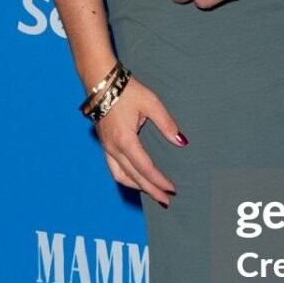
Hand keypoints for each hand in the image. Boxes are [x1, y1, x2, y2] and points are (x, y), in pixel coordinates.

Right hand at [93, 76, 184, 207]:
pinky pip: (113, 168)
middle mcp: (114, 148)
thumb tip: (181, 142)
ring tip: (151, 192)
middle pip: (134, 177)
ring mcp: (106, 147)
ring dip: (136, 186)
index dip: (159, 181)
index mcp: (125, 140)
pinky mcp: (104, 144)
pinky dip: (125, 177)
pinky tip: (135, 178)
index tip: (172, 189)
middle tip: (165, 200)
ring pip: (120, 175)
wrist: (102, 82)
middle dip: (150, 190)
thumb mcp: (152, 104)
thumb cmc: (127, 91)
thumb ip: (167, 125)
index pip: (145, 168)